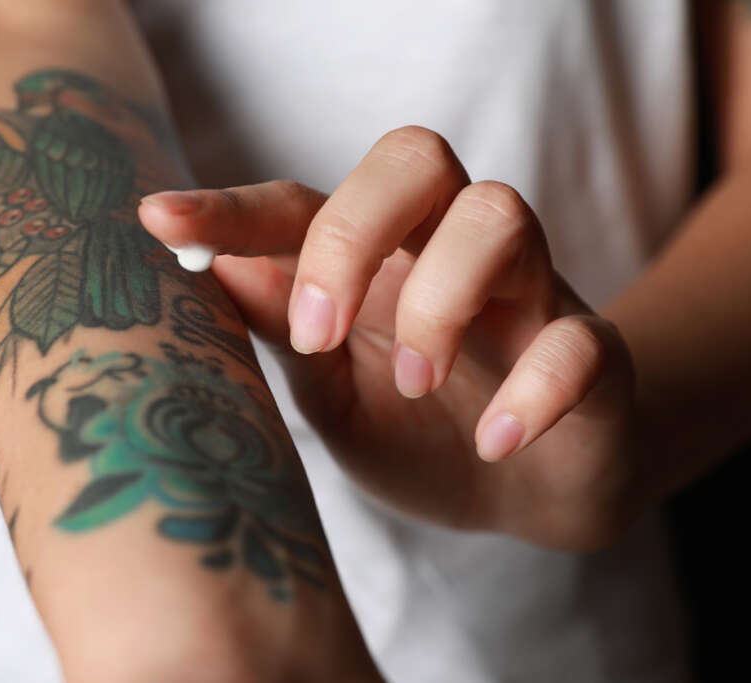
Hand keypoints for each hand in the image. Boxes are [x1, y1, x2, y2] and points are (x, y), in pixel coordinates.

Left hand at [140, 126, 642, 550]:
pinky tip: (494, 442)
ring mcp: (528, 294)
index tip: (157, 219)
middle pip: (416, 157)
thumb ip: (286, 329)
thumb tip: (214, 267)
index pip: (303, 204)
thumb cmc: (419, 432)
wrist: (529, 493)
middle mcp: (449, 252)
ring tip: (412, 384)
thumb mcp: (332, 390)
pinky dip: (534, 389)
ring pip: (500, 214)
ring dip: (439, 300)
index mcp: (378, 261)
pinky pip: (580, 339)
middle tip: (318, 333)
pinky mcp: (594, 354)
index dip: (231, 208)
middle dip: (353, 232)